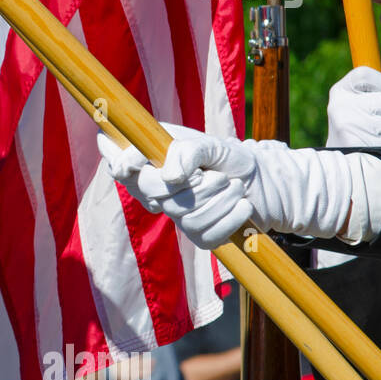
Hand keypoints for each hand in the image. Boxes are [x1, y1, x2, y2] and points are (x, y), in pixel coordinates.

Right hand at [98, 128, 254, 248]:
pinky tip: (241, 205)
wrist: (258, 180)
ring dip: (219, 199)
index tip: (130, 165)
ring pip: (183, 215)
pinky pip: (205, 233)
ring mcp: (174, 214)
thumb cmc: (227, 157)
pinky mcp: (196, 234)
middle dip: (193, 186)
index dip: (122, 162)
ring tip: (234, 186)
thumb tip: (170, 178)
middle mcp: (158, 189)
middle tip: (215, 176)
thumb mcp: (209, 144)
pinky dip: (231, 217)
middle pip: (153, 192)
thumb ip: (186, 152)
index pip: (122, 162)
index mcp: (153, 160)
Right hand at [326, 66, 380, 147]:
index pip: (364, 74)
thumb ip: (379, 92)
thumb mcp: (359, 106)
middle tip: (377, 124)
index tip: (380, 94)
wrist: (339, 164)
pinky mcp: (363, 146)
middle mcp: (340, 108)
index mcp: (339, 93)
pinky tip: (380, 148)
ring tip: (379, 138)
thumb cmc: (355, 131)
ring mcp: (350, 127)